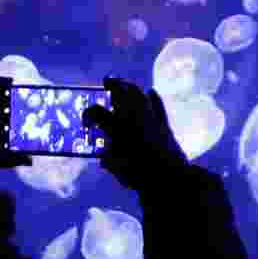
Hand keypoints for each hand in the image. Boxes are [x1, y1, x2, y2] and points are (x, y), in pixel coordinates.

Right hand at [82, 77, 188, 191]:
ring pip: (138, 93)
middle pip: (120, 92)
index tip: (87, 121)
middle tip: (107, 82)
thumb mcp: (117, 170)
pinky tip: (151, 91)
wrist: (170, 176)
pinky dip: (153, 96)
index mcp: (116, 127)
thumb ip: (109, 161)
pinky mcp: (163, 121)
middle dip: (112, 85)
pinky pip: (158, 103)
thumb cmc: (139, 174)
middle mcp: (131, 116)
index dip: (88, 114)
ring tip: (125, 84)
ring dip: (130, 86)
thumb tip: (105, 158)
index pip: (96, 112)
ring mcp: (149, 116)